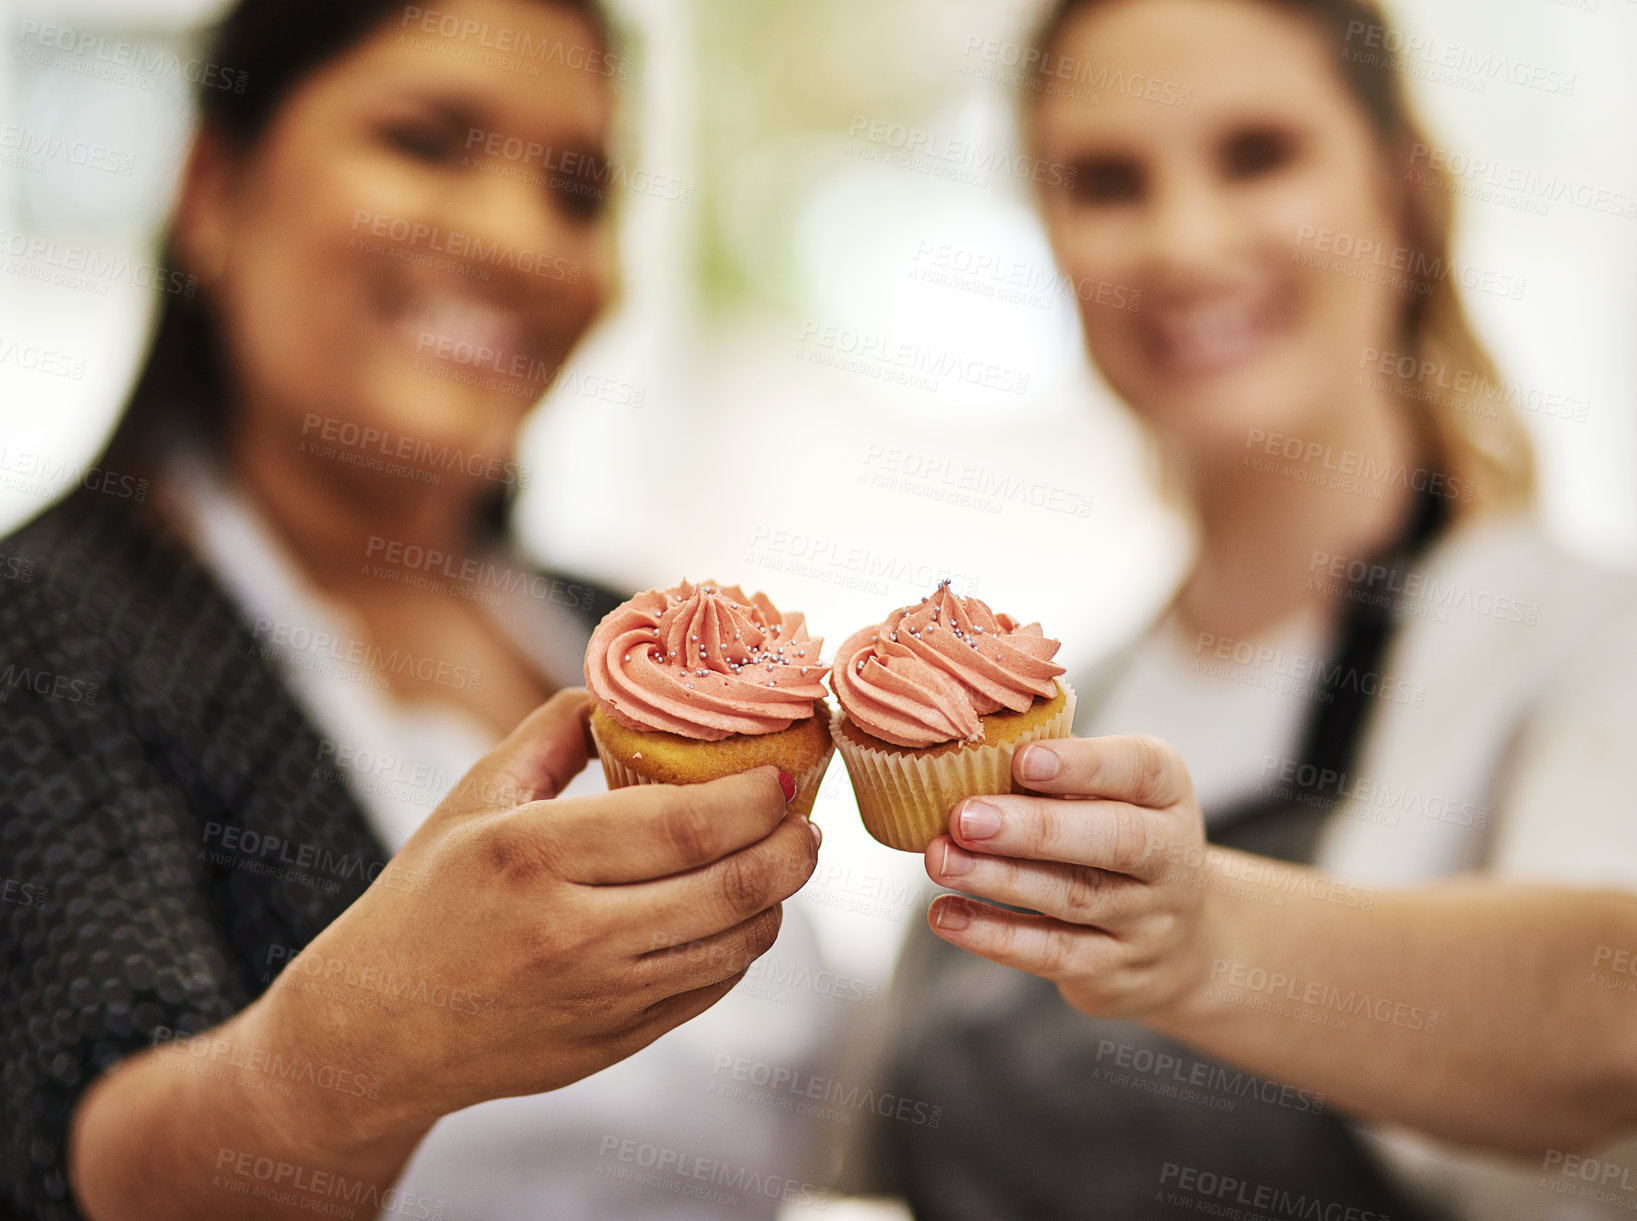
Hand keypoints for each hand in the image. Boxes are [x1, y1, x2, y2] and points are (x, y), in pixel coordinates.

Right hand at [247, 688, 819, 1148]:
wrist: (375, 1030)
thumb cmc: (426, 898)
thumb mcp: (474, 798)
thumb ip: (553, 733)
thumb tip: (624, 690)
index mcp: (533, 857)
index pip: (683, 825)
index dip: (756, 798)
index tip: (785, 774)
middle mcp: (573, 933)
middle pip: (731, 887)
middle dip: (793, 848)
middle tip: (807, 820)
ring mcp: (600, 997)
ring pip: (735, 944)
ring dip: (778, 897)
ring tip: (784, 859)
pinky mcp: (616, 1041)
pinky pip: (710, 987)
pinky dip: (740, 945)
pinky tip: (736, 911)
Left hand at [922, 734, 1212, 1021]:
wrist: (1181, 944)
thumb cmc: (1118, 838)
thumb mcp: (1111, 792)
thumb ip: (1056, 767)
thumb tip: (970, 745)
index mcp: (1166, 794)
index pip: (1142, 770)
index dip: (1084, 764)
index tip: (1022, 759)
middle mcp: (1170, 858)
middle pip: (1116, 841)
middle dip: (1035, 828)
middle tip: (965, 818)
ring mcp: (1147, 920)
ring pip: (1076, 898)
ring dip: (999, 879)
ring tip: (942, 860)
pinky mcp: (1113, 969)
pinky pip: (1052, 953)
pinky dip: (994, 936)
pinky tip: (948, 914)